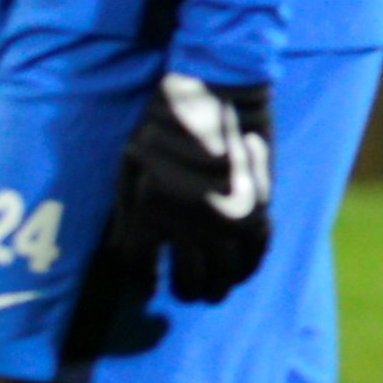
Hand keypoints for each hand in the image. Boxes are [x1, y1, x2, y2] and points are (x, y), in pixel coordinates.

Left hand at [68, 71, 276, 353]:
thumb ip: (126, 212)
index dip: (144, 284)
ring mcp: (227, 216)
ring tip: (212, 291)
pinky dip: (247, 269)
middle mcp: (189, 221)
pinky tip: (239, 271)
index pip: (142, 268)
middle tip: (184, 290)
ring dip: (216, 289)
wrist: (216, 91)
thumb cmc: (162, 125)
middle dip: (184, 291)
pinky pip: (256, 254)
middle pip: (188, 280)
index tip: (148, 288)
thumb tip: (124, 253)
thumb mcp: (129, 166)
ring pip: (223, 275)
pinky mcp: (258, 206)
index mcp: (149, 209)